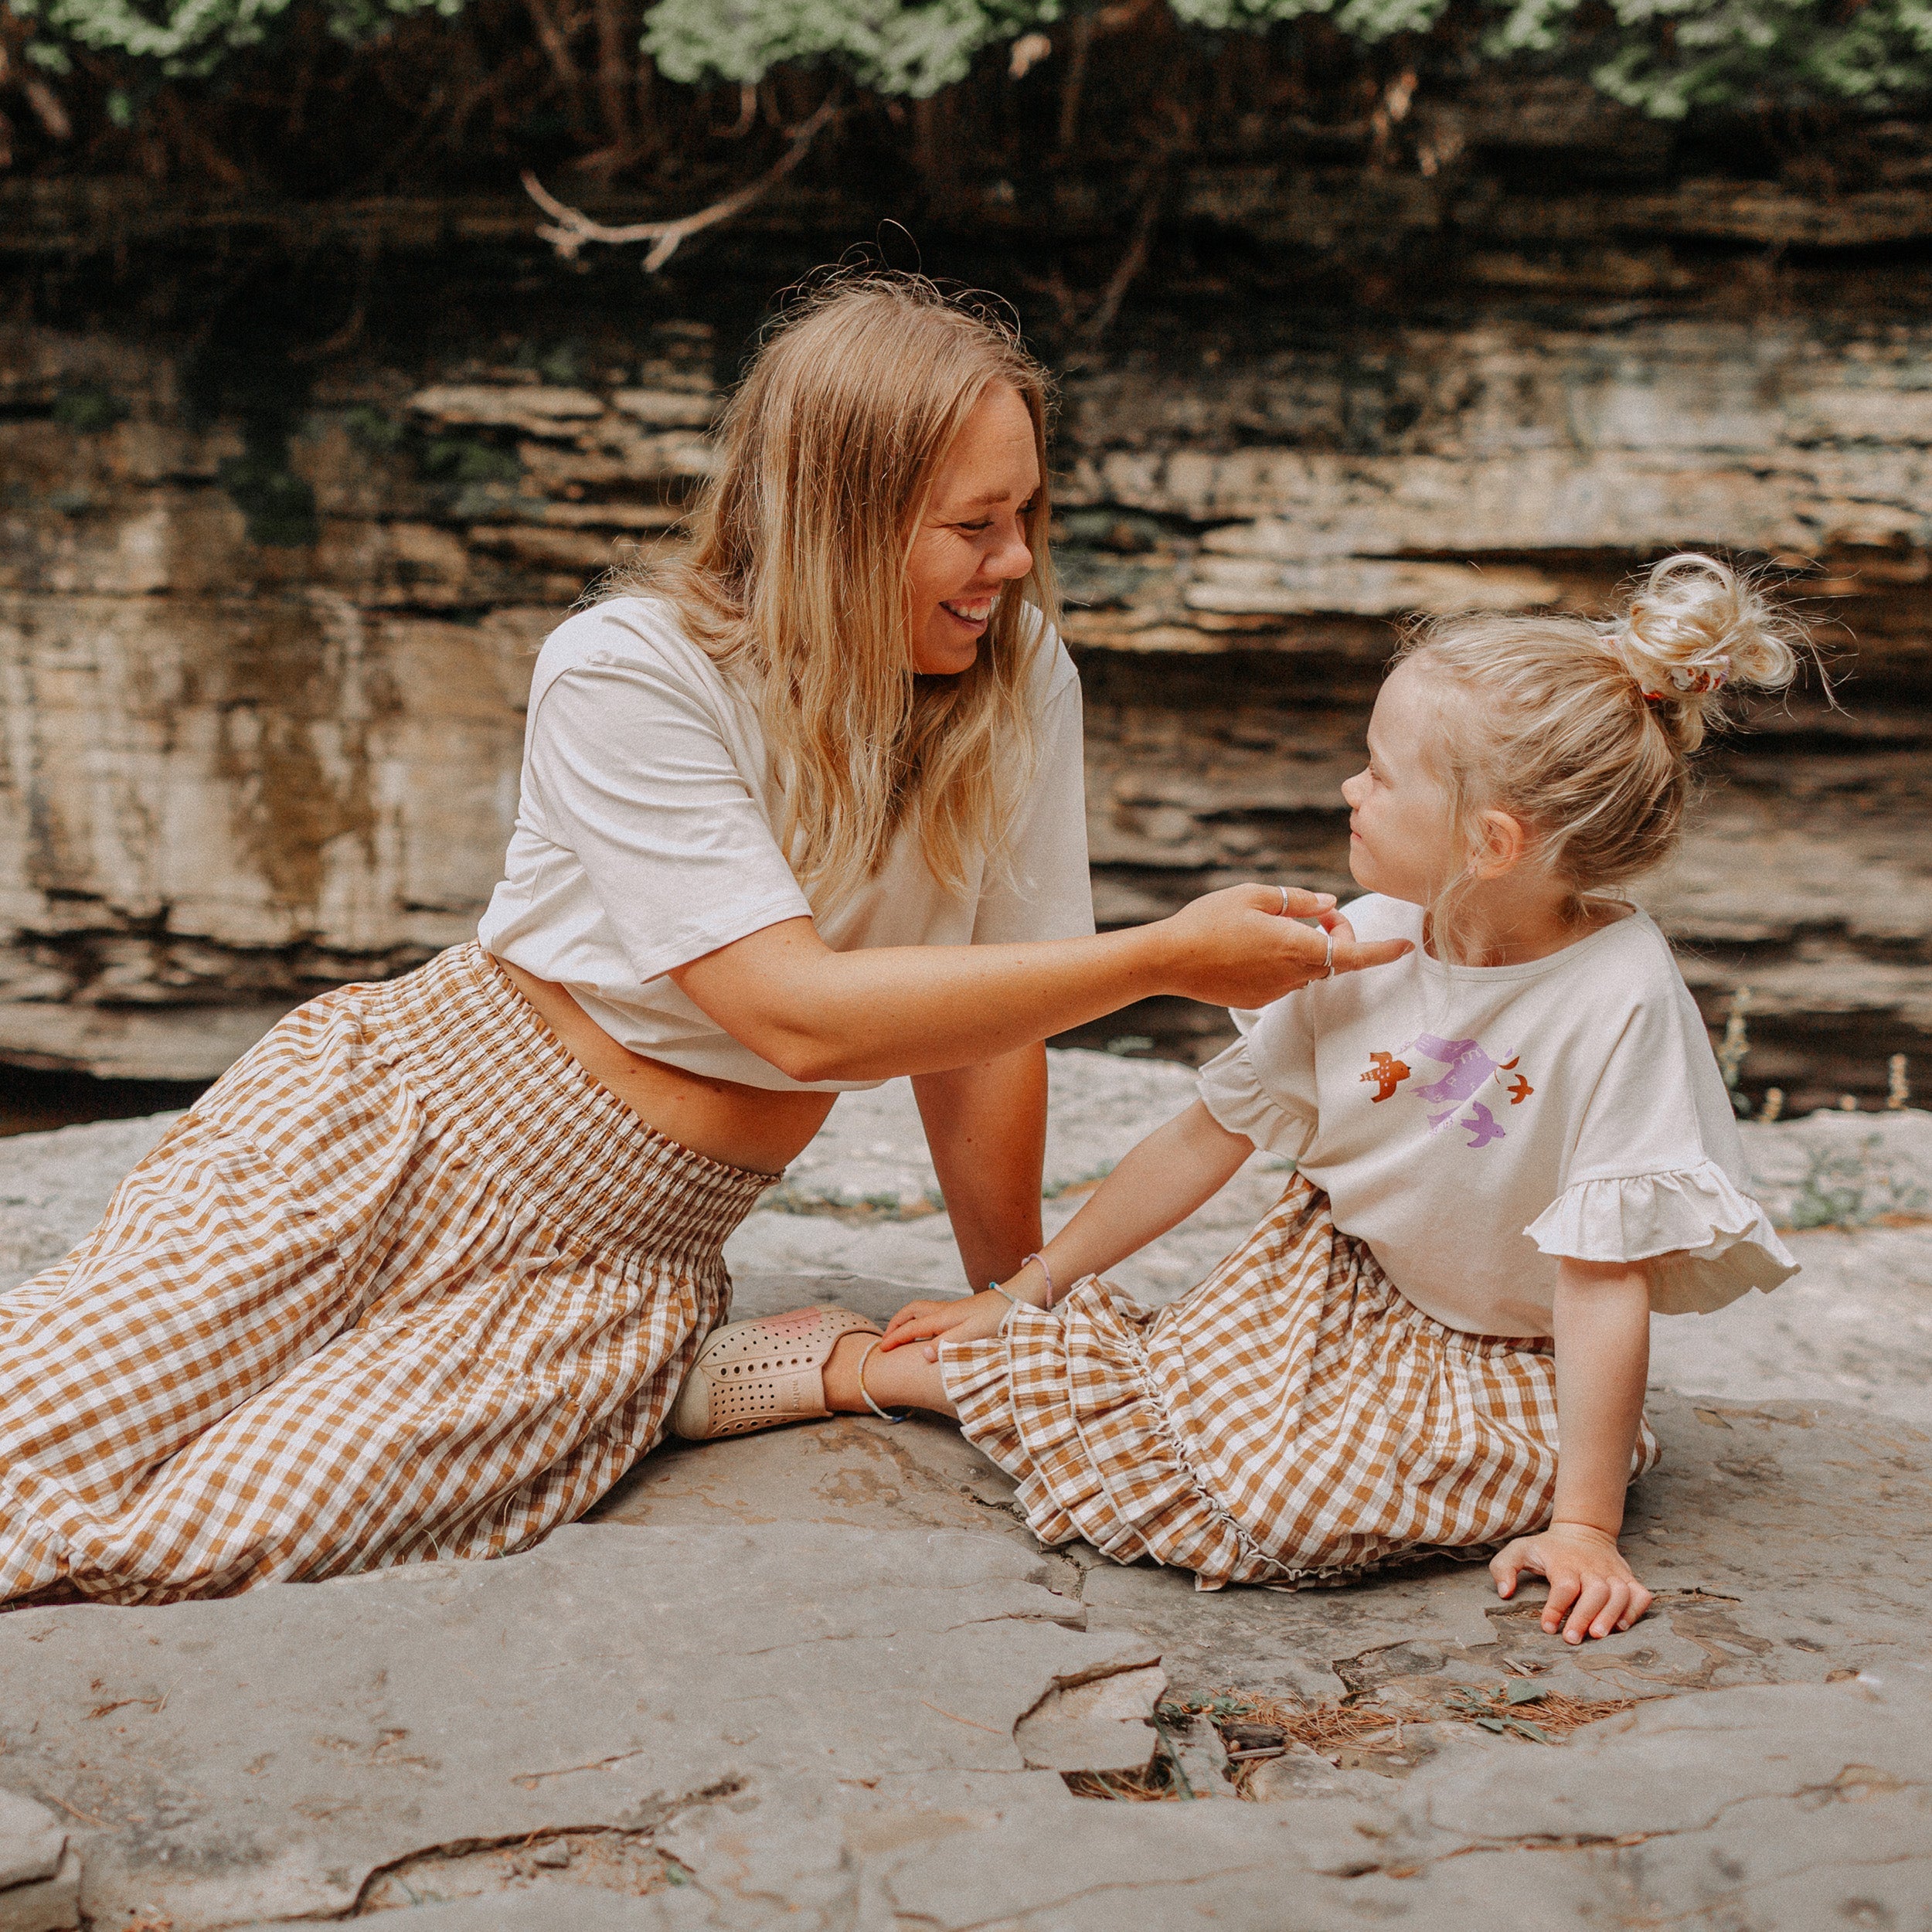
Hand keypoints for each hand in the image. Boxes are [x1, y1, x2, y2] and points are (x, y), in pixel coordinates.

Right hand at [878, 1287, 1013, 1356]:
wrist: (1017, 1299)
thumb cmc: (997, 1318)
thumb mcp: (972, 1334)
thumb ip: (947, 1344)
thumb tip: (923, 1356)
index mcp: (944, 1318)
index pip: (911, 1328)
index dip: (895, 1339)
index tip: (881, 1351)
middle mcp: (945, 1311)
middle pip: (911, 1311)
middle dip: (896, 1324)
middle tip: (887, 1338)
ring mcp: (953, 1310)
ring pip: (921, 1310)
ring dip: (908, 1320)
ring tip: (902, 1334)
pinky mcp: (962, 1312)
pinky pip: (932, 1313)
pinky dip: (922, 1320)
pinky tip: (929, 1331)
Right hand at [1156, 887, 1411, 1010]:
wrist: (1168, 960)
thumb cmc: (1209, 920)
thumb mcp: (1253, 896)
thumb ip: (1298, 900)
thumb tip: (1330, 903)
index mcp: (1296, 946)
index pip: (1354, 953)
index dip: (1383, 951)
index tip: (1407, 946)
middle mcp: (1291, 975)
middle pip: (1334, 960)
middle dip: (1337, 937)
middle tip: (1317, 913)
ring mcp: (1275, 992)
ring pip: (1309, 970)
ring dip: (1309, 949)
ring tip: (1277, 926)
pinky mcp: (1258, 1000)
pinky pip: (1285, 981)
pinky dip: (1284, 963)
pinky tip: (1252, 948)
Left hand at [1490, 1521, 1653, 1644]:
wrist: (1584, 1529)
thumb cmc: (1549, 1548)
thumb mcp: (1520, 1549)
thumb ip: (1504, 1568)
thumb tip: (1504, 1593)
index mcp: (1564, 1562)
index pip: (1563, 1586)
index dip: (1556, 1607)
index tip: (1548, 1627)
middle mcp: (1590, 1568)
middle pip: (1594, 1591)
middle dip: (1584, 1616)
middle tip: (1573, 1639)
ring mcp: (1612, 1573)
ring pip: (1619, 1593)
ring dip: (1612, 1615)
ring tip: (1599, 1635)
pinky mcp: (1627, 1578)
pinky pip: (1639, 1594)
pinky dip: (1635, 1610)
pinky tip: (1623, 1625)